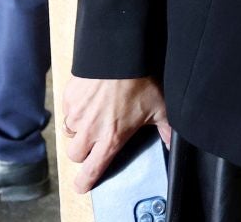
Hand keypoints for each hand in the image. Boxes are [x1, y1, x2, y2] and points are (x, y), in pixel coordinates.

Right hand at [62, 75, 171, 193]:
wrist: (120, 54)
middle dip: (82, 152)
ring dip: (78, 129)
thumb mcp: (159, 108)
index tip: (82, 185)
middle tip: (93, 143)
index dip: (85, 181)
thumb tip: (172, 143)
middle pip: (75, 155)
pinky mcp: (69, 96)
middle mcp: (90, 129)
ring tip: (94, 117)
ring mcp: (77, 113)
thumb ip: (164, 129)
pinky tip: (91, 99)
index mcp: (111, 137)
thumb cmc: (141, 81)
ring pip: (69, 131)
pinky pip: (68, 110)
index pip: (92, 169)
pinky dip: (76, 108)